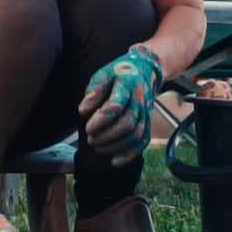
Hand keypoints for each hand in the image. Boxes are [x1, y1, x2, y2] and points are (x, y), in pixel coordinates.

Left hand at [79, 44, 162, 165]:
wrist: (145, 70)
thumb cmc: (119, 73)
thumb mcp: (103, 73)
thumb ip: (94, 90)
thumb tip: (83, 111)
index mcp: (127, 83)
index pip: (116, 105)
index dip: (101, 120)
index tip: (88, 128)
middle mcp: (140, 99)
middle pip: (128, 123)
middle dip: (107, 135)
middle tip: (90, 139)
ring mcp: (146, 111)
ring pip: (136, 134)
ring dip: (115, 146)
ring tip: (98, 147)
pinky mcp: (148, 122)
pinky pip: (143, 141)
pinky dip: (130, 154)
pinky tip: (114, 161)